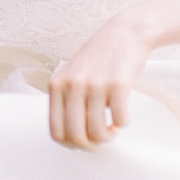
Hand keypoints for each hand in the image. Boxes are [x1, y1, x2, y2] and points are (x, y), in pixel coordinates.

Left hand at [48, 16, 150, 149]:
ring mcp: (95, 84)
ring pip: (98, 132)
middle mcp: (72, 85)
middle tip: (101, 139)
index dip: (71, 145)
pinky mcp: (118, 84)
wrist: (124, 33)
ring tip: (112, 127)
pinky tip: (122, 114)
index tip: (83, 142)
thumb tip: (73, 138)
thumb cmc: (98, 59)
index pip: (56, 132)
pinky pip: (120, 120)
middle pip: (76, 136)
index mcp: (56, 86)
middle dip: (91, 146)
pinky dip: (123, 123)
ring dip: (108, 136)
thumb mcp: (71, 77)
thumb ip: (66, 102)